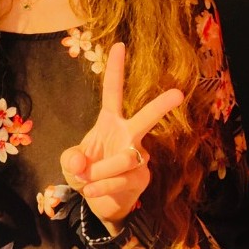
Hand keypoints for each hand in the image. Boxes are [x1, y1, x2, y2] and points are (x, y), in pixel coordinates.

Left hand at [60, 42, 183, 228]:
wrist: (99, 203)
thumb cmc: (87, 173)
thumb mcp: (70, 163)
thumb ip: (71, 158)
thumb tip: (82, 162)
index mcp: (110, 121)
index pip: (113, 91)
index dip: (116, 69)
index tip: (119, 45)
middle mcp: (129, 134)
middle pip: (146, 117)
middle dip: (162, 106)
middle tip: (178, 94)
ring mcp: (139, 155)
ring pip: (124, 159)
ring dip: (99, 171)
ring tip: (87, 180)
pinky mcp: (142, 176)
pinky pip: (122, 179)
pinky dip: (102, 187)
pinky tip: (91, 191)